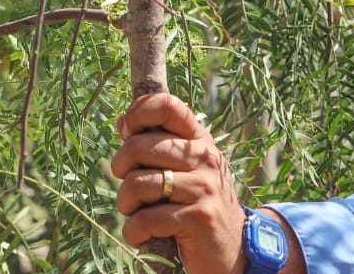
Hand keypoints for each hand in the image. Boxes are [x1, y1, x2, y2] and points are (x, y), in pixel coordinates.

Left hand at [113, 93, 246, 273]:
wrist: (234, 248)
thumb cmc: (197, 204)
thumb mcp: (184, 169)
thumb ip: (155, 145)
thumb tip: (121, 121)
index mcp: (199, 141)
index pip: (168, 105)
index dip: (138, 113)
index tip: (127, 132)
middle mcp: (205, 158)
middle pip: (138, 146)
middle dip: (120, 168)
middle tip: (128, 187)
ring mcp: (204, 188)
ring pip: (137, 184)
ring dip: (125, 203)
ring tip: (134, 213)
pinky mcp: (198, 218)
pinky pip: (146, 219)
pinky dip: (134, 231)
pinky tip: (141, 235)